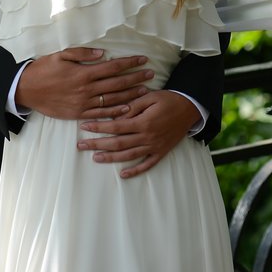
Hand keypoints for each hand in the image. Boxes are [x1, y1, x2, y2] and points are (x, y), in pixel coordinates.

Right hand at [15, 48, 153, 120]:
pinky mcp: (79, 113)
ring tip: (145, 90)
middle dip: (136, 77)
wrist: (26, 90)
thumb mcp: (60, 56)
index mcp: (83, 73)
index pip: (113, 67)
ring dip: (131, 94)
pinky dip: (116, 111)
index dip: (130, 63)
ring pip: (113, 99)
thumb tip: (102, 54)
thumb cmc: (43, 70)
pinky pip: (102, 113)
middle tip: (151, 73)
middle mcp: (87, 89)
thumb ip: (82, 54)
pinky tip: (128, 108)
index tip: (143, 59)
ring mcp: (84, 103)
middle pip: (118, 83)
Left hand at [77, 90, 200, 178]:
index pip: (115, 127)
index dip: (99, 127)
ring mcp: (154, 146)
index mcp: (143, 122)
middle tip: (81, 145)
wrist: (190, 109)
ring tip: (95, 158)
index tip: (84, 126)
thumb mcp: (150, 97)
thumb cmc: (168, 100)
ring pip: (129, 155)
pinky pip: (147, 164)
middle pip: (118, 143)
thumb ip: (132, 105)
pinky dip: (135, 171)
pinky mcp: (161, 152)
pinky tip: (123, 175)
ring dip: (111, 158)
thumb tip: (116, 113)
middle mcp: (147, 137)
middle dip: (97, 144)